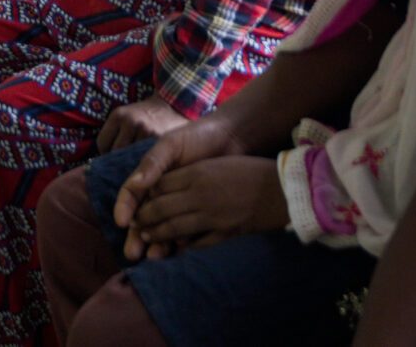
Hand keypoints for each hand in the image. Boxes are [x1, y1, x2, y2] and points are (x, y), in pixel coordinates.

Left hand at [98, 96, 189, 154]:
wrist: (171, 107)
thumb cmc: (144, 116)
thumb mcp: (125, 116)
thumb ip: (114, 133)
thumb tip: (103, 161)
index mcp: (119, 115)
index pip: (102, 143)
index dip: (105, 151)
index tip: (112, 153)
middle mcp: (131, 122)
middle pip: (116, 152)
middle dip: (118, 159)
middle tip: (124, 161)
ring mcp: (147, 132)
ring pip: (130, 158)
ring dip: (132, 164)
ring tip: (137, 162)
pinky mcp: (161, 141)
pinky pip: (147, 159)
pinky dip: (145, 163)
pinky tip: (148, 162)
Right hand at [110, 118, 252, 254]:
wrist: (231, 141)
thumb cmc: (197, 138)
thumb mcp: (172, 145)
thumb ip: (153, 163)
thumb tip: (135, 184)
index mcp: (151, 176)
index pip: (131, 196)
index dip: (124, 208)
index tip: (121, 222)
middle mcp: (162, 193)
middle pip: (143, 218)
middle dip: (136, 236)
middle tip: (133, 254)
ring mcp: (180, 205)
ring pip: (163, 227)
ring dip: (156, 242)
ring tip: (155, 257)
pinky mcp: (198, 213)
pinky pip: (185, 230)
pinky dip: (179, 241)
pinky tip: (178, 251)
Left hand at [125, 155, 286, 256]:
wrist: (281, 186)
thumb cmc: (248, 170)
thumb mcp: (215, 165)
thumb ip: (191, 174)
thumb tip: (166, 187)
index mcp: (196, 173)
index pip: (158, 186)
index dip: (143, 198)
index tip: (135, 206)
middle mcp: (199, 193)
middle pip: (161, 208)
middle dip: (144, 219)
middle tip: (135, 227)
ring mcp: (212, 214)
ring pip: (175, 227)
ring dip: (158, 235)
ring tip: (147, 240)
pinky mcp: (226, 231)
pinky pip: (199, 243)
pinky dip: (185, 247)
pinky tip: (177, 250)